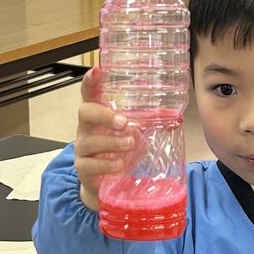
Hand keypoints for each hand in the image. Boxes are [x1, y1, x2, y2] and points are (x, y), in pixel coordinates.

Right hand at [74, 67, 134, 211]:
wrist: (105, 183)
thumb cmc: (119, 151)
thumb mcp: (131, 134)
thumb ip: (142, 124)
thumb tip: (171, 116)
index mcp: (97, 114)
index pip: (89, 93)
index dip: (90, 81)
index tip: (97, 70)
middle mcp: (85, 128)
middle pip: (85, 113)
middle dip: (104, 115)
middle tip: (124, 122)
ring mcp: (82, 148)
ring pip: (89, 141)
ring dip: (112, 142)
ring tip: (130, 144)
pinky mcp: (83, 168)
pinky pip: (91, 164)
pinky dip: (107, 164)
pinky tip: (120, 165)